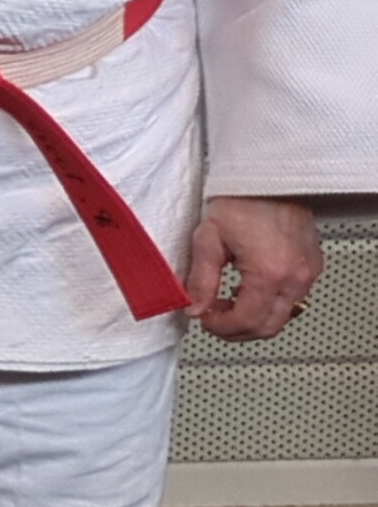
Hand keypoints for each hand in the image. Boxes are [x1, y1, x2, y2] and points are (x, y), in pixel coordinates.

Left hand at [188, 194, 321, 342]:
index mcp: (270, 272)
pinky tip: (247, 292)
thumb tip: (195, 308)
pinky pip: (292, 300)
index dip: (221, 328)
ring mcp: (308, 272)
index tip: (204, 320)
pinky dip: (268, 304)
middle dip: (237, 330)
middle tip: (214, 319)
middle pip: (268, 327)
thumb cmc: (242, 199)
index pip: (247, 320)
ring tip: (227, 303)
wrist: (269, 176)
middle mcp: (295, 276)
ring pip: (282, 317)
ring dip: (253, 318)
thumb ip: (201, 279)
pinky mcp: (312, 266)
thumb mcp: (208, 239)